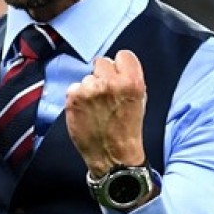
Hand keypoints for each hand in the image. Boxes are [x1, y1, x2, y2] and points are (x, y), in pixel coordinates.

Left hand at [65, 50, 146, 177]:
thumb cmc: (128, 130)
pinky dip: (77, 98)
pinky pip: (74, 88)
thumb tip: (116, 66)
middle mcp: (110, 83)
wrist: (113, 157)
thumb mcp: (140, 100)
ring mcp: (90, 90)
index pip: (123, 55)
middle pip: (102, 62)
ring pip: (87, 77)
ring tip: (96, 108)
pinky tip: (85, 112)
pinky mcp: (73, 98)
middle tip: (105, 94)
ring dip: (90, 88)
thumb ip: (129, 79)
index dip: (119, 66)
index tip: (118, 76)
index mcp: (132, 82)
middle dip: (103, 76)